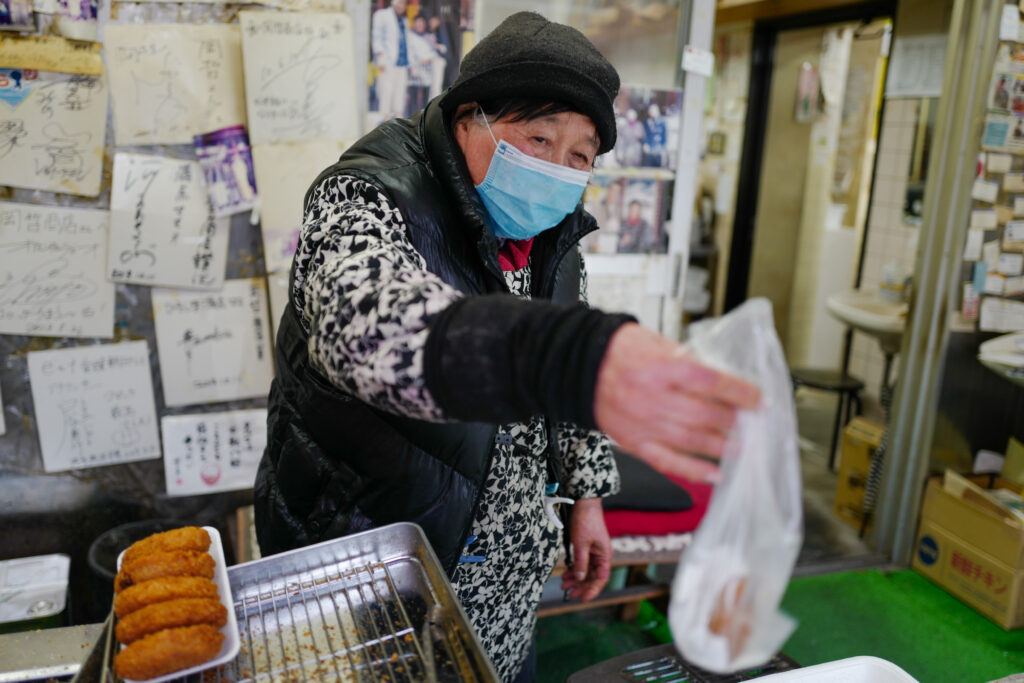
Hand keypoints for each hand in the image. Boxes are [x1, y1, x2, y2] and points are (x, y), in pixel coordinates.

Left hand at [561, 498, 610, 601]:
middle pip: (592, 577)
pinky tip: (566, 573)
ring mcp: (594, 551)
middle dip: (581, 586)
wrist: (584, 502)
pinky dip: (574, 569)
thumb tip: (580, 579)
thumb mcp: (581, 544)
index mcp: (604, 555)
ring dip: (576, 578)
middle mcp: (601, 555)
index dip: (593, 590)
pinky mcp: (586, 547)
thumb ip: (581, 562)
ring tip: (564, 584)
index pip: (601, 578)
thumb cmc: (585, 521)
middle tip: (569, 594)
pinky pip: (582, 562)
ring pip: (586, 570)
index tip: (582, 599)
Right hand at [594, 323, 759, 482]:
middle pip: (705, 415)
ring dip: (721, 447)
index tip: (758, 399)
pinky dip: (693, 471)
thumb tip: (719, 384)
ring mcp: (643, 423)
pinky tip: (714, 474)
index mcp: (662, 368)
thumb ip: (688, 363)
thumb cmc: (617, 351)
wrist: (578, 365)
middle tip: (749, 423)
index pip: (712, 383)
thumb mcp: (657, 343)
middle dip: (733, 421)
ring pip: (691, 441)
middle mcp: (653, 397)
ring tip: (740, 448)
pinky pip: (667, 461)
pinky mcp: (634, 441)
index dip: (740, 393)